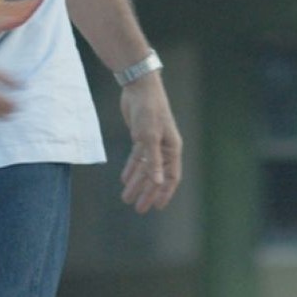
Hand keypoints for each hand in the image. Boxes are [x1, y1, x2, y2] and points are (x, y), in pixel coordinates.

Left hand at [119, 75, 182, 213]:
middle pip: (157, 176)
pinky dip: (132, 168)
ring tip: (126, 197)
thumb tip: (157, 182)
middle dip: (147, 192)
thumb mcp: (149, 137)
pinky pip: (138, 158)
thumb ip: (153, 160)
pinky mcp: (141, 136)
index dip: (164, 193)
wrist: (139, 87)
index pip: (170, 177)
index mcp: (172, 149)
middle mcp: (164, 147)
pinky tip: (124, 179)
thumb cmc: (149, 111)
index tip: (157, 208)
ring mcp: (153, 142)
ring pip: (146, 168)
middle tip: (137, 208)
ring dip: (137, 183)